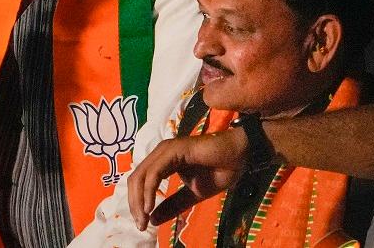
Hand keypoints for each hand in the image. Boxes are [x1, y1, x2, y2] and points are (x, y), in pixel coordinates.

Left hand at [127, 130, 247, 230]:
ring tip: (144, 219)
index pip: (139, 181)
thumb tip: (152, 220)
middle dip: (134, 204)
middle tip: (141, 225)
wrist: (239, 156)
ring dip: (139, 200)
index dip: (136, 203)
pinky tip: (150, 206)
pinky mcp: (174, 150)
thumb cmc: (218, 170)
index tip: (142, 224)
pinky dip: (149, 190)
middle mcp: (160, 153)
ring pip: (141, 175)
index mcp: (162, 161)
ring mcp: (166, 150)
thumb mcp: (191, 195)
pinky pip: (155, 172)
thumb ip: (172, 205)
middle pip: (135, 179)